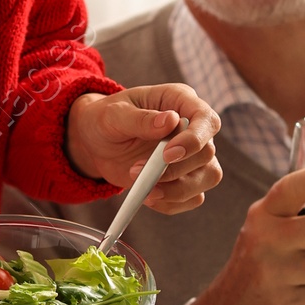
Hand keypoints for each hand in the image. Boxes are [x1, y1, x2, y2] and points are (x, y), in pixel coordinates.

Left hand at [66, 84, 221, 212]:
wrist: (95, 143)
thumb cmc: (105, 119)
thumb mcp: (113, 114)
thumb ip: (140, 118)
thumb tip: (171, 121)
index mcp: (180, 101)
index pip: (206, 120)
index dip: (194, 140)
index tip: (167, 155)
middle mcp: (192, 128)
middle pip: (207, 153)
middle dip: (174, 169)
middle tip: (137, 169)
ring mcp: (191, 155)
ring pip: (208, 177)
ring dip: (177, 190)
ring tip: (145, 190)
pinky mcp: (184, 178)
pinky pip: (193, 197)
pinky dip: (171, 203)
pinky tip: (147, 196)